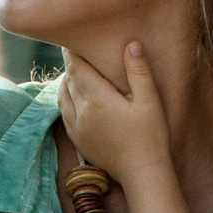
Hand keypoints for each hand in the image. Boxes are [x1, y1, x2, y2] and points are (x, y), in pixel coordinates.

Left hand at [55, 39, 172, 183]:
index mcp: (97, 98)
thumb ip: (139, 71)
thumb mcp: (149, 100)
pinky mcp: (79, 141)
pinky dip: (65, 100)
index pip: (76, 68)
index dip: (71, 53)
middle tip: (75, 53)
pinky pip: (64, 114)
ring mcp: (78, 128)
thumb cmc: (150, 135)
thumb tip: (132, 44)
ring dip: (66, 83)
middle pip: (68, 81)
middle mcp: (82, 112)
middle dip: (71, 66)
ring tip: (73, 73)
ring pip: (62, 97)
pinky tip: (74, 98)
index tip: (70, 41)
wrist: (141, 171)